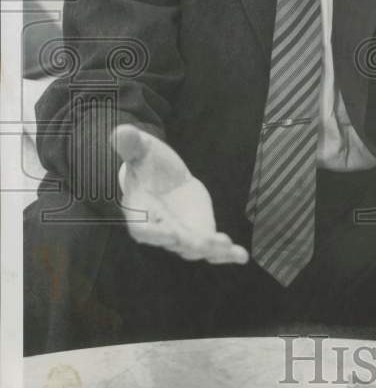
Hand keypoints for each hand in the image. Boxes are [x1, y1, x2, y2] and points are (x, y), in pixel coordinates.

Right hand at [112, 124, 248, 264]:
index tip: (171, 234)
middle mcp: (160, 228)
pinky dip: (228, 253)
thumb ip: (131, 144)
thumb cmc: (146, 162)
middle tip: (202, 243)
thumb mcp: (140, 149)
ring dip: (211, 250)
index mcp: (140, 211)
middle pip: (174, 242)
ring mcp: (182, 234)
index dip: (156, 234)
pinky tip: (242, 256)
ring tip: (227, 246)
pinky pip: (213, 247)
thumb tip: (120, 131)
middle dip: (189, 243)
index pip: (143, 229)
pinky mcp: (201, 232)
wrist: (163, 175)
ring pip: (195, 248)